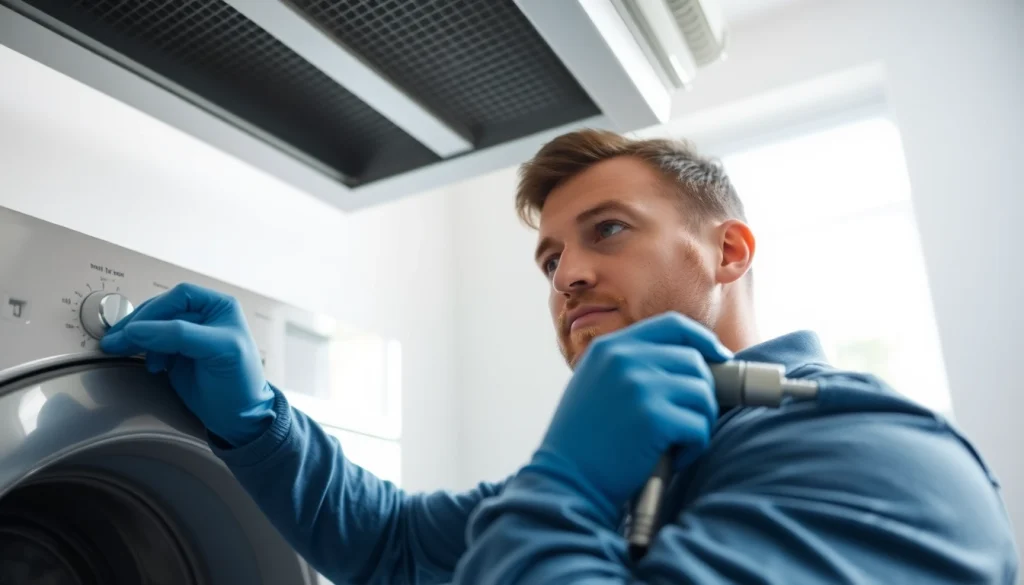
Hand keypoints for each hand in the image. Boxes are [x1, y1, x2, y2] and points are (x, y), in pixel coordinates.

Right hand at [100, 283, 274, 446]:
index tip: (134, 329)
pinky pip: (152, 345)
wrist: (238, 418)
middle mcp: (203, 317)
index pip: (180, 297)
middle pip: (162, 310)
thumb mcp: (218, 350)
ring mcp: (188, 336)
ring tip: (122, 349)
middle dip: (139, 324)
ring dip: (137, 339)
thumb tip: (139, 329)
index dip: (155, 310)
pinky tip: (151, 365)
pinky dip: (144, 352)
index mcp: (219, 307)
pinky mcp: (176, 355)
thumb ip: (179, 335)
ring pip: (153, 327)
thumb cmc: (242, 382)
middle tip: (116, 339)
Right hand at [528, 312, 730, 514]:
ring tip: (676, 443)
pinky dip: (694, 447)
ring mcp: (639, 386)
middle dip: (703, 393)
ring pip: (703, 393)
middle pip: (694, 360)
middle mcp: (624, 359)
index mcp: (610, 348)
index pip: (673, 325)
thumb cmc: (584, 443)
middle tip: (690, 420)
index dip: (703, 340)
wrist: (565, 481)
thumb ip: (631, 367)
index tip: (718, 358)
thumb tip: (692, 363)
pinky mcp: (654, 418)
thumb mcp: (596, 385)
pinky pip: (699, 426)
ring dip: (699, 422)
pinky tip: (671, 458)